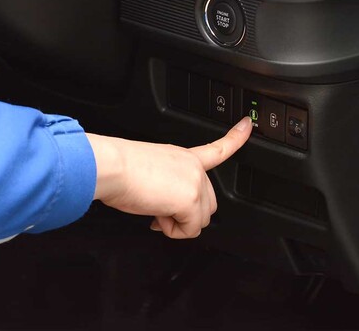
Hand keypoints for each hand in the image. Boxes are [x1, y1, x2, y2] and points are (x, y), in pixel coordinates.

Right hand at [86, 117, 251, 238]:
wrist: (111, 167)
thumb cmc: (119, 169)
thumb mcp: (149, 172)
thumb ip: (166, 185)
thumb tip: (163, 210)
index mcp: (184, 156)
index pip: (218, 147)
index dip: (236, 137)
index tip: (247, 126)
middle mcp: (194, 167)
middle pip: (207, 203)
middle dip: (184, 214)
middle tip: (158, 211)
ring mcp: (195, 182)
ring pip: (201, 219)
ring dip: (177, 224)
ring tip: (155, 213)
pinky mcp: (191, 200)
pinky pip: (190, 230)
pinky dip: (172, 231)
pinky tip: (156, 218)